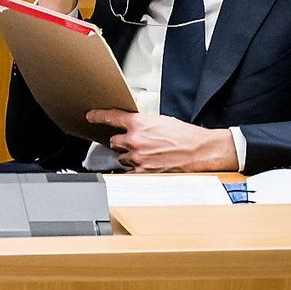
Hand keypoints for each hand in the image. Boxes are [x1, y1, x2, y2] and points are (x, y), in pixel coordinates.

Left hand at [86, 109, 238, 171]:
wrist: (200, 151)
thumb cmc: (185, 136)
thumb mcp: (161, 121)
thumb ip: (143, 124)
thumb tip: (134, 128)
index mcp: (139, 123)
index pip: (112, 117)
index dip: (98, 116)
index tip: (90, 116)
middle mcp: (135, 139)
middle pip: (114, 142)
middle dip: (122, 143)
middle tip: (135, 145)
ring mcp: (138, 157)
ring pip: (121, 158)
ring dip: (129, 157)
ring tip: (147, 156)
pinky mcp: (143, 172)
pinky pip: (129, 172)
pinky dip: (134, 170)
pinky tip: (146, 167)